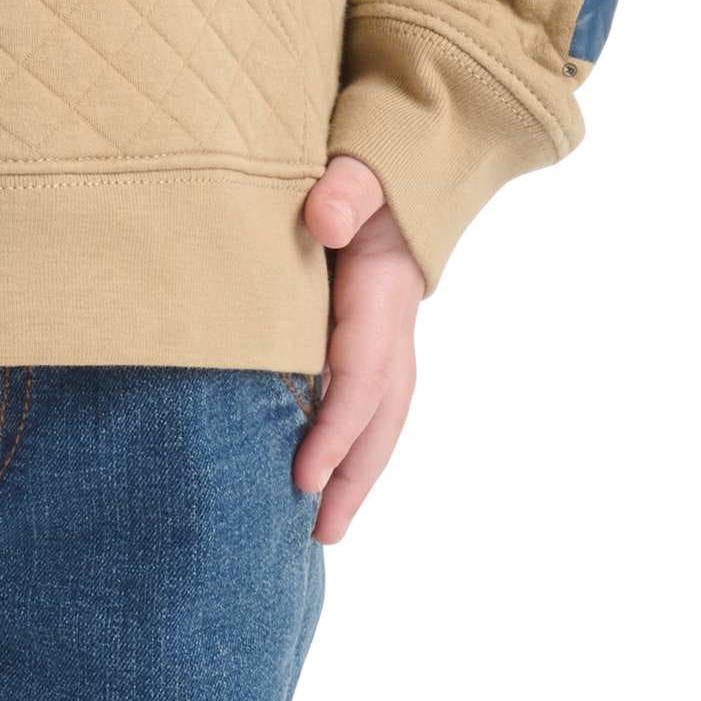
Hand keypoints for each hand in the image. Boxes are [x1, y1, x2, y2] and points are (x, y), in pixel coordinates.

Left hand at [292, 153, 422, 536]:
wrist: (397, 170)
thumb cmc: (364, 173)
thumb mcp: (358, 169)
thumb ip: (345, 189)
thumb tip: (327, 221)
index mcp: (383, 295)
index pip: (362, 376)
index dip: (335, 429)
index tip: (304, 476)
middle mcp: (395, 327)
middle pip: (381, 414)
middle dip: (354, 475)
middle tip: (320, 532)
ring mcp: (391, 339)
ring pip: (382, 419)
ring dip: (358, 473)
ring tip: (325, 528)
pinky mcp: (376, 342)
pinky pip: (371, 405)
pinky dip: (356, 446)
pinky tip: (327, 480)